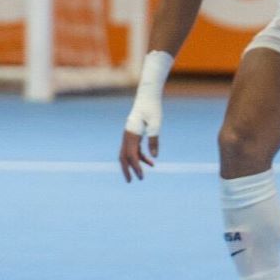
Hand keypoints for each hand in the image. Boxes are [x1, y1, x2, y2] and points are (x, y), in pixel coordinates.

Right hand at [119, 50, 172, 181]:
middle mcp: (127, 135)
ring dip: (134, 164)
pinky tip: (150, 161)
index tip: (141, 177)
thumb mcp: (155, 124)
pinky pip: (133, 148)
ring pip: (128, 153)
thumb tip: (154, 157)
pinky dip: (140, 156)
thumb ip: (154, 140)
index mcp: (131, 134)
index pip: (131, 155)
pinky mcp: (133, 133)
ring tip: (143, 174)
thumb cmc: (152, 109)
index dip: (136, 167)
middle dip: (127, 170)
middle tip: (131, 182)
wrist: (148, 97)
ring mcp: (128, 134)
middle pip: (123, 157)